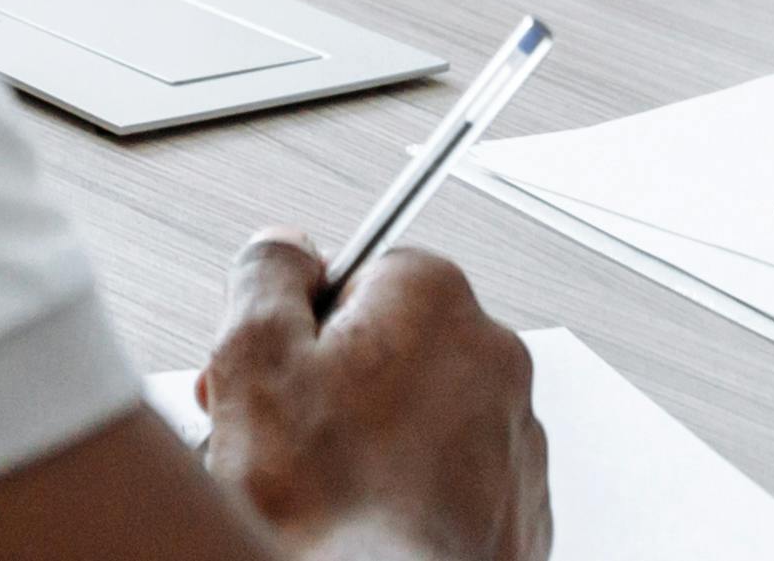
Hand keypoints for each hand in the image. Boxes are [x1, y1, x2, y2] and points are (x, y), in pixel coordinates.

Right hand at [193, 236, 543, 560]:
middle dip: (333, 387)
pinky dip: (412, 499)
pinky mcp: (519, 515)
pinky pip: (454, 485)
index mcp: (435, 300)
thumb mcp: (254, 354)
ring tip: (321, 492)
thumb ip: (266, 272)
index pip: (360, 276)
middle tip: (280, 436)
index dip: (302, 329)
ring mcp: (516, 443)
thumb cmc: (323, 506)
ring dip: (371, 443)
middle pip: (392, 348)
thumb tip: (282, 249)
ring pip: (423, 419)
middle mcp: (494, 360)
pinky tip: (365, 523)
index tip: (275, 370)